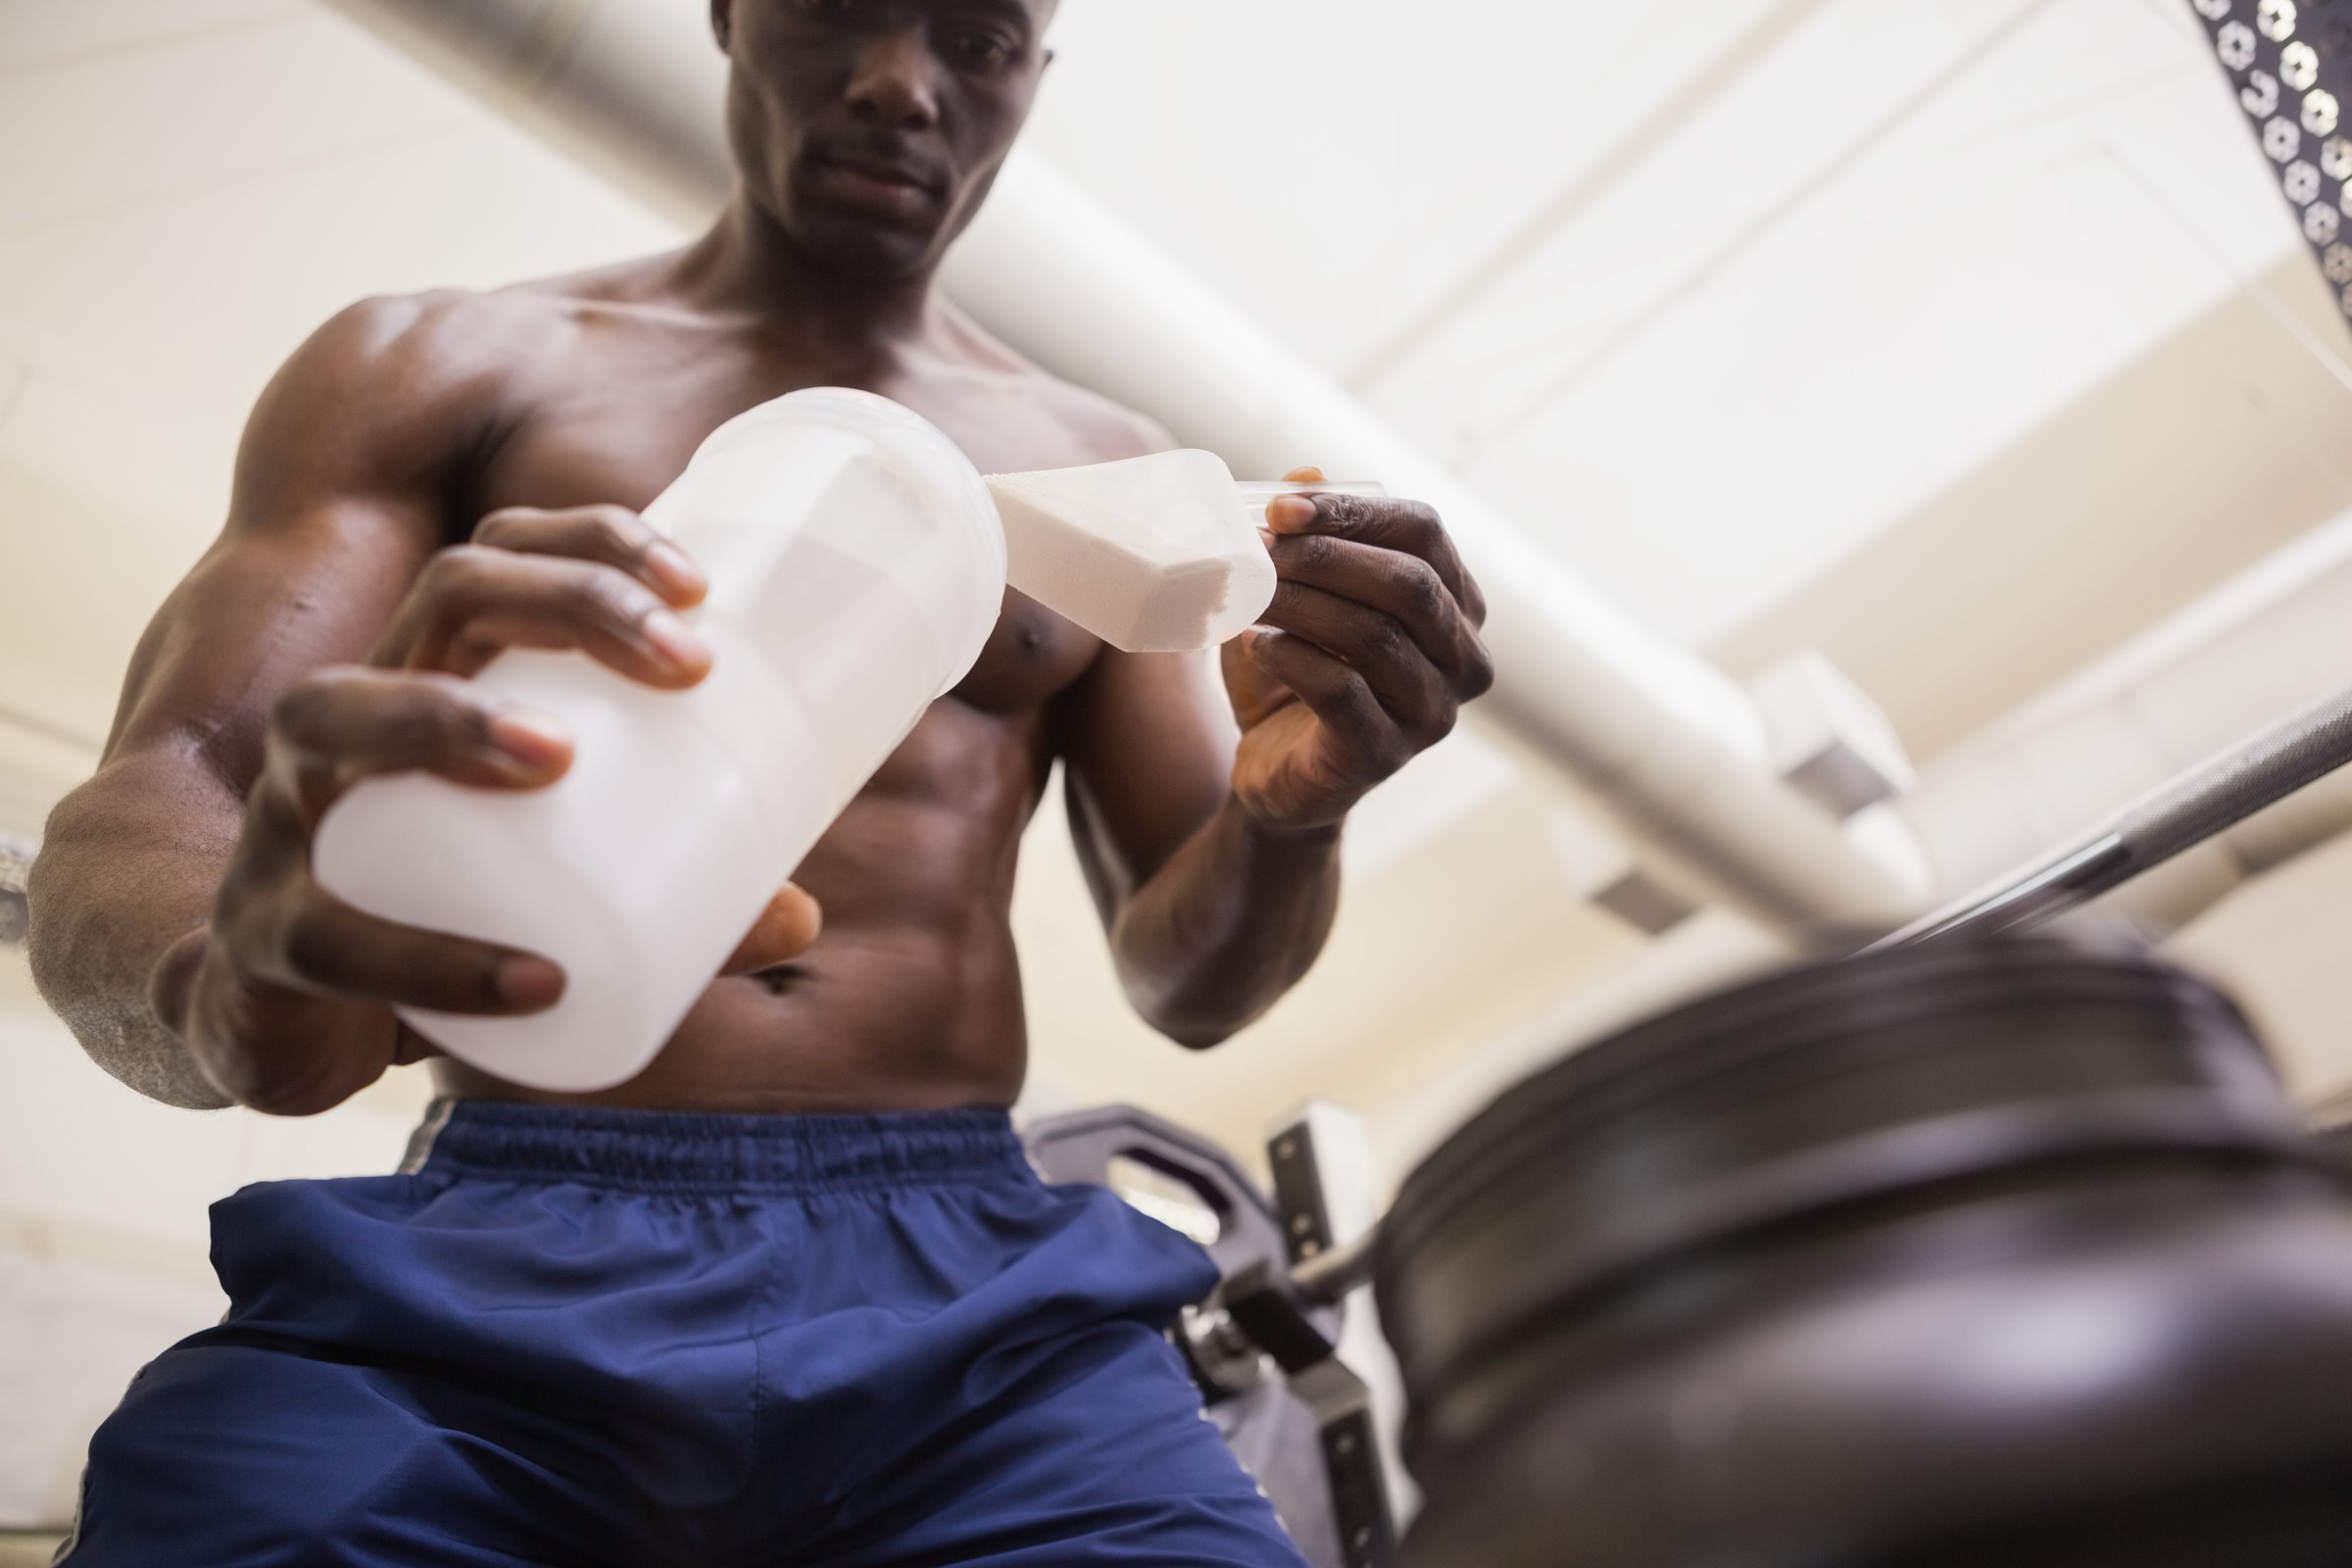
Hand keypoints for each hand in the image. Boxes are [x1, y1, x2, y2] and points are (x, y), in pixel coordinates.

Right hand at [156, 505, 820, 1113]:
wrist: (273, 1028)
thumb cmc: (432, 913)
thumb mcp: (555, 888)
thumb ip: (675, 901)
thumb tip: (800, 916)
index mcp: (430, 680)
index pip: (503, 559)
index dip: (595, 544)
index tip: (703, 587)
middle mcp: (352, 720)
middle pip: (446, 595)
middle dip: (570, 602)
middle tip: (689, 665)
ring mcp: (286, 817)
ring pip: (336, 717)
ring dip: (452, 721)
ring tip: (561, 755)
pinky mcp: (266, 936)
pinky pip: (337, 936)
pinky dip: (441, 960)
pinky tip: (538, 977)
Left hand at [1223, 469, 1493, 832]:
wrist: (1276, 772)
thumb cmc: (1294, 672)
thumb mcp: (1299, 595)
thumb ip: (1309, 538)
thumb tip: (1305, 474)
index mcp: (1456, 606)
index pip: (1425, 534)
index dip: (1355, 511)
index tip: (1281, 508)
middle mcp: (1463, 659)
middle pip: (1410, 584)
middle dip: (1329, 556)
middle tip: (1261, 547)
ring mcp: (1432, 713)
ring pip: (1377, 637)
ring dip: (1304, 604)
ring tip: (1250, 592)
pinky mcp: (1385, 755)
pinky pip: (1343, 693)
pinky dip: (1293, 659)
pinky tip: (1257, 644)